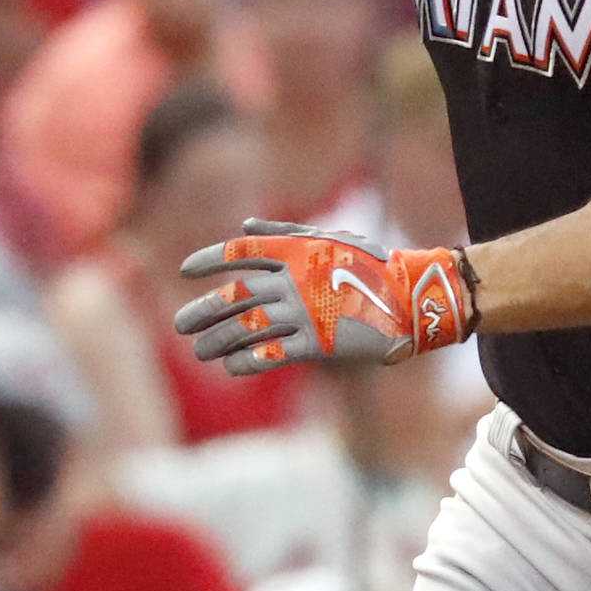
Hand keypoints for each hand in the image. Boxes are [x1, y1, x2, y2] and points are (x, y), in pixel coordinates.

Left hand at [174, 218, 476, 374]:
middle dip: (203, 310)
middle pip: (236, 295)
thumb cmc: (368, 264)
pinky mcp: (318, 343)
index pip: (241, 252)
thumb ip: (283, 230)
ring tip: (200, 351)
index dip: (209, 259)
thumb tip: (243, 224)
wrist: (410, 300)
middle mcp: (295, 280)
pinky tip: (233, 366)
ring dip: (218, 341)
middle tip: (180, 324)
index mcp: (296, 251)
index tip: (184, 270)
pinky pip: (272, 354)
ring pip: (247, 327)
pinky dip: (247, 361)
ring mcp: (305, 312)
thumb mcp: (328, 237)